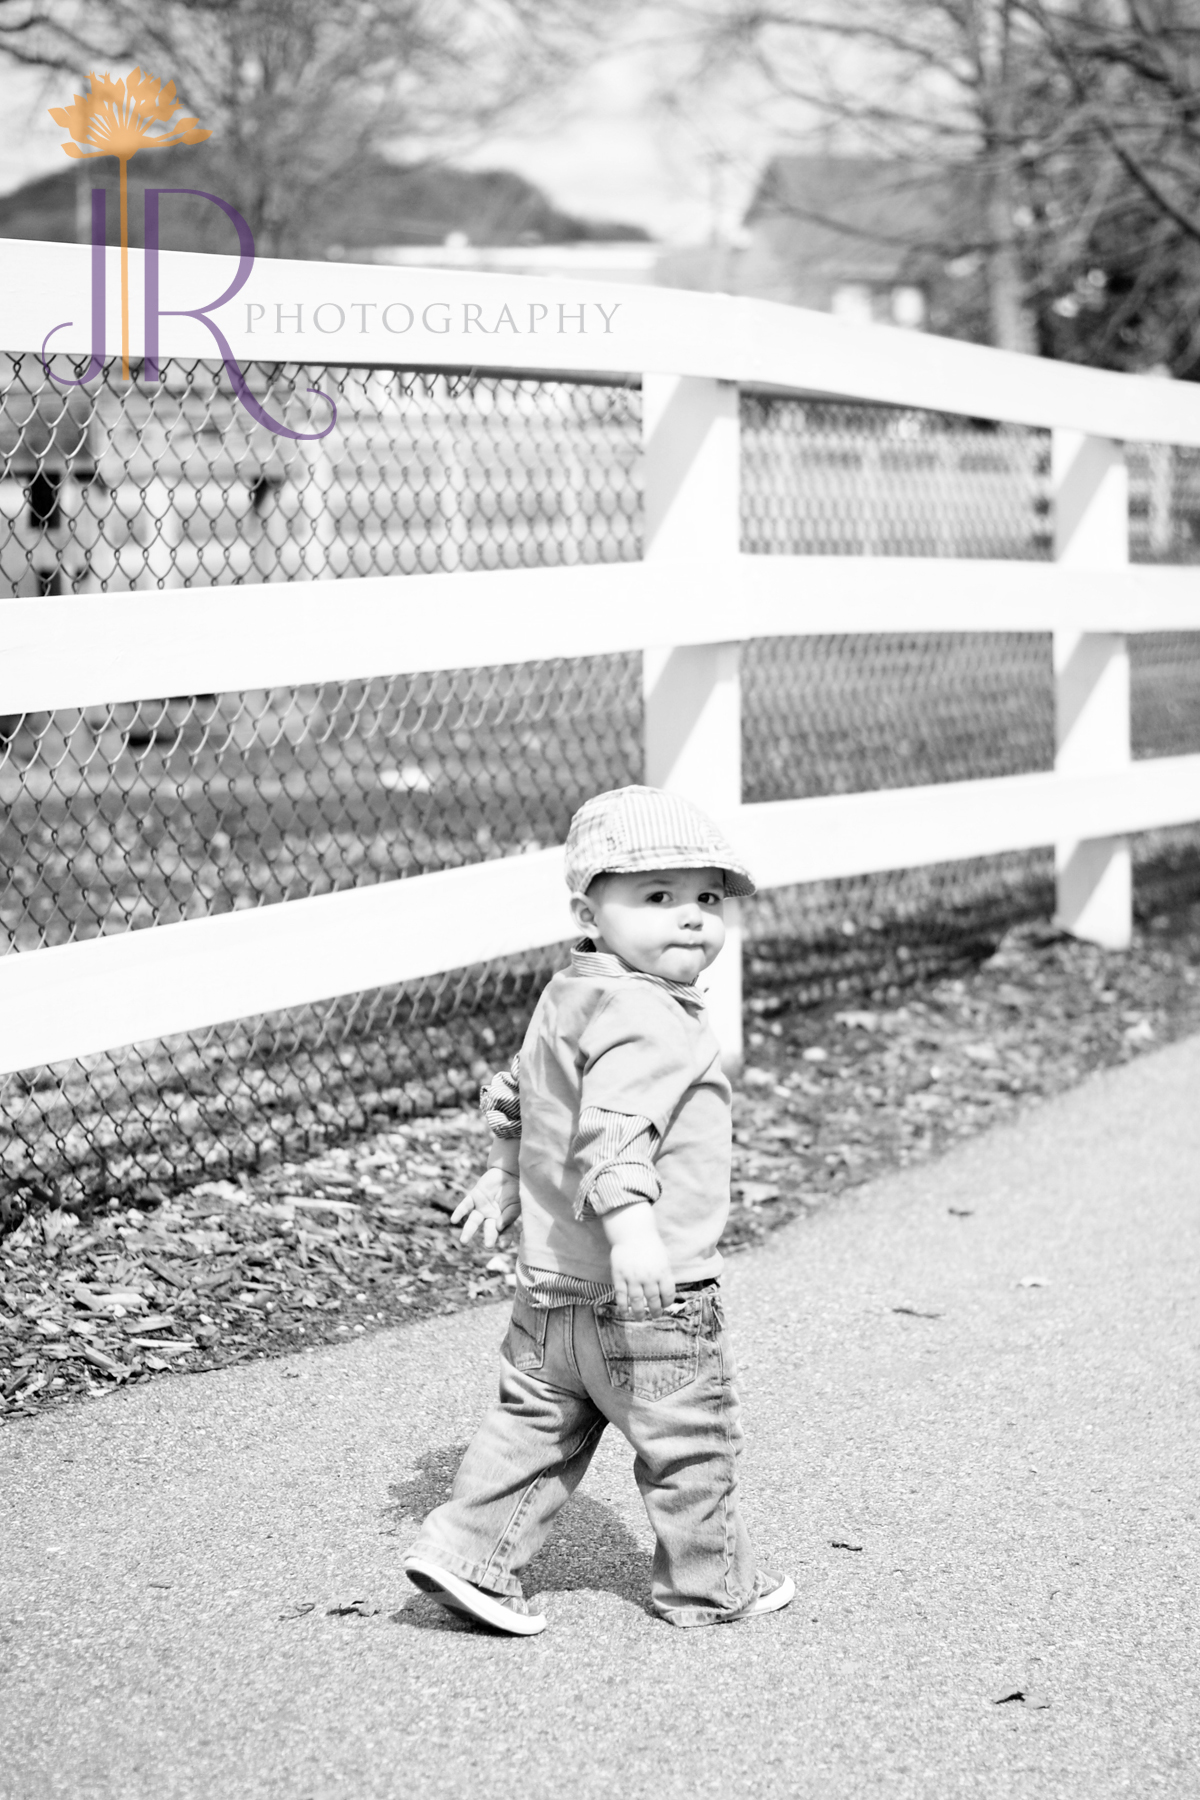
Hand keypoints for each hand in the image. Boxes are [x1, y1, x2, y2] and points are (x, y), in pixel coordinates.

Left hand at [451, 1166, 518, 1247]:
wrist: (507, 1171)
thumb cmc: (515, 1189)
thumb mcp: (516, 1204)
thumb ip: (509, 1216)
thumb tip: (499, 1227)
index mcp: (503, 1219)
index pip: (504, 1233)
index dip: (505, 1239)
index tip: (502, 1246)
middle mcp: (491, 1216)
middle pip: (489, 1229)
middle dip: (489, 1237)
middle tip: (488, 1245)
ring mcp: (482, 1207)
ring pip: (473, 1221)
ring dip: (468, 1231)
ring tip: (463, 1241)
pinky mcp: (474, 1197)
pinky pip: (465, 1206)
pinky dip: (459, 1212)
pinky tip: (453, 1220)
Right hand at [600, 1202, 674, 1316]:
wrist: (632, 1232)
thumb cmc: (650, 1245)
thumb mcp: (663, 1258)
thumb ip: (664, 1274)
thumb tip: (666, 1292)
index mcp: (662, 1271)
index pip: (668, 1293)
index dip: (667, 1302)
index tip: (664, 1306)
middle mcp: (648, 1276)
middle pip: (653, 1300)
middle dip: (655, 1311)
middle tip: (655, 1315)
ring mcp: (633, 1277)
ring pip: (637, 1301)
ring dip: (639, 1312)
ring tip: (640, 1318)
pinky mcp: (619, 1276)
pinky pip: (621, 1295)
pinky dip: (623, 1306)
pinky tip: (625, 1311)